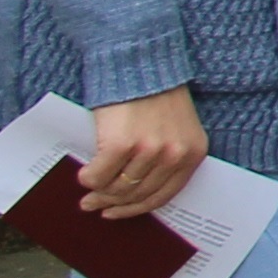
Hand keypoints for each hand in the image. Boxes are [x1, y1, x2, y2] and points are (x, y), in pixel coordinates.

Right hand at [76, 89, 206, 220]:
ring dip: (99, 193)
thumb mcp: (176, 129)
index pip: (164, 195)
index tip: (119, 212)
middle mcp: (174, 154)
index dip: (137, 208)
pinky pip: (98, 175)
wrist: (141, 66)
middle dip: (113, 203)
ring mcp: (148, 150)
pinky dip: (88, 178)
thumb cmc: (157, 96)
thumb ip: (164, 158)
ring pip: (117, 188)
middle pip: (137, 194)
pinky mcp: (121, 145)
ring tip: (87, 194)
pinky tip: (84, 175)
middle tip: (93, 205)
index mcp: (193, 153)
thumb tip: (132, 194)